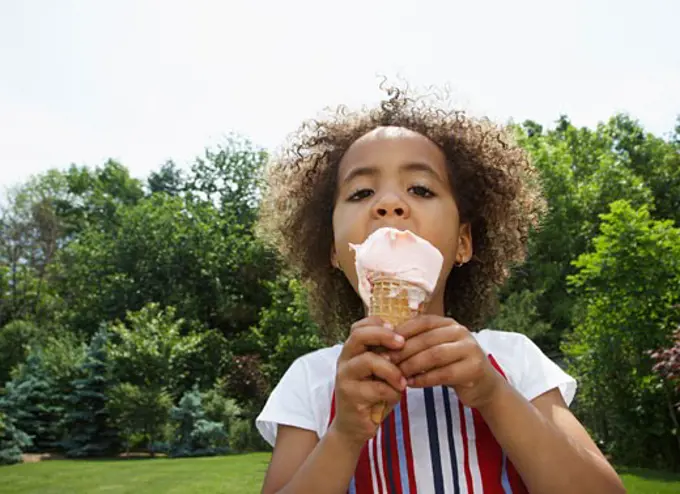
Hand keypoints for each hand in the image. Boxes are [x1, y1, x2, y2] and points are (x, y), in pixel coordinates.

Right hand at [332, 316, 406, 447]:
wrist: (355, 427)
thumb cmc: (373, 395)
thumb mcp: (380, 372)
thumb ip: (387, 356)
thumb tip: (411, 339)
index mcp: (352, 351)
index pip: (359, 326)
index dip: (378, 324)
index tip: (398, 331)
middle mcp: (344, 360)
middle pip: (358, 336)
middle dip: (383, 336)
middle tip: (402, 343)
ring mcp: (345, 377)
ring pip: (369, 361)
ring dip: (392, 370)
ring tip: (403, 382)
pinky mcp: (350, 396)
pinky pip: (377, 388)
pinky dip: (392, 392)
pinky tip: (395, 397)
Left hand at [388, 315, 504, 408]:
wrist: (483, 385)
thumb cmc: (452, 366)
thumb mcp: (436, 349)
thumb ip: (418, 343)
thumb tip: (384, 341)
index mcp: (449, 323)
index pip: (422, 322)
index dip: (401, 332)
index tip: (383, 344)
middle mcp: (461, 332)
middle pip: (426, 339)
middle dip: (403, 351)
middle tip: (385, 361)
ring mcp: (470, 349)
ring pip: (434, 355)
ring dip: (412, 365)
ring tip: (397, 374)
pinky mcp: (474, 368)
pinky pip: (444, 374)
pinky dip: (424, 379)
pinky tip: (411, 384)